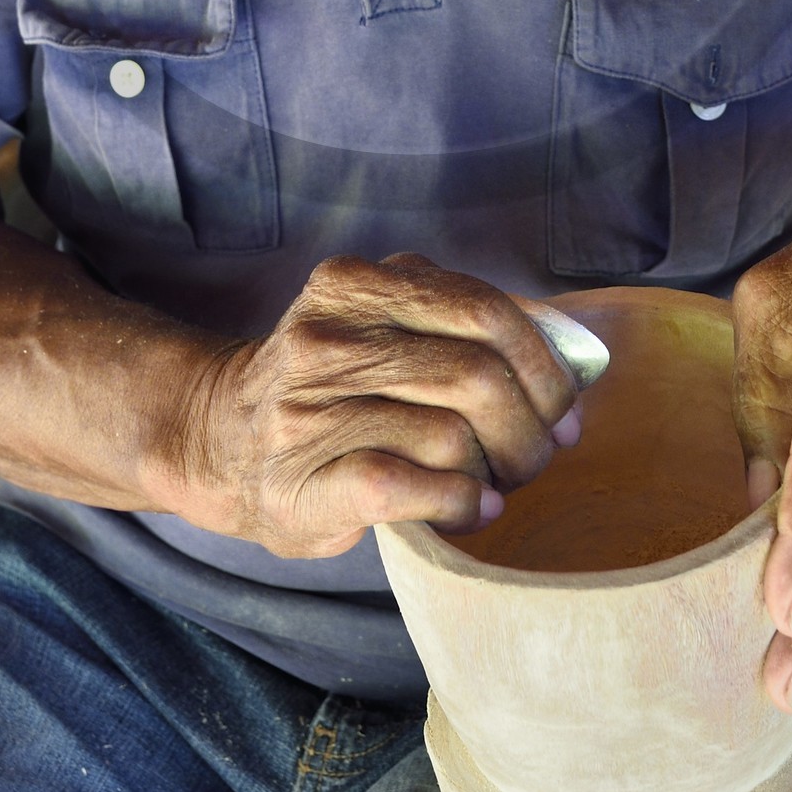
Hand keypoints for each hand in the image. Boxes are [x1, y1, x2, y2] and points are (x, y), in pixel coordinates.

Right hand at [174, 253, 580, 556]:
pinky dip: (459, 501)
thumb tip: (571, 352)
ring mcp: (310, 410)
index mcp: (355, 284)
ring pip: (452, 434)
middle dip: (530, 425)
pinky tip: (469, 507)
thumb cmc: (330, 389)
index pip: (483, 308)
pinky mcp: (302, 481)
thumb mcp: (379, 325)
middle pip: (477, 375)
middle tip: (538, 454)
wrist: (220, 443)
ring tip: (498, 482)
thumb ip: (455, 322)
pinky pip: (411, 486)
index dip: (543, 362)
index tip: (564, 405)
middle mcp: (327, 337)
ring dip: (498, 469)